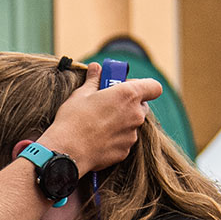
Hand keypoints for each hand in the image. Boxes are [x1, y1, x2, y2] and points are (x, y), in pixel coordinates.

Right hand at [41, 62, 161, 175]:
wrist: (67, 151)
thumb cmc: (73, 120)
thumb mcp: (81, 94)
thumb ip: (94, 80)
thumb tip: (96, 68)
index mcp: (128, 95)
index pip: (154, 87)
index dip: (144, 86)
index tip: (126, 87)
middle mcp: (135, 115)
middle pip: (142, 106)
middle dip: (129, 105)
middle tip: (109, 105)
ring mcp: (131, 135)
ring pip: (131, 125)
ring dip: (120, 123)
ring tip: (98, 125)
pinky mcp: (124, 151)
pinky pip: (123, 141)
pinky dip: (114, 139)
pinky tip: (96, 139)